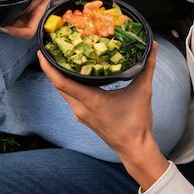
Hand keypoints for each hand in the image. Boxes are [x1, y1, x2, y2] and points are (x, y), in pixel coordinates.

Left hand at [3, 0, 88, 37]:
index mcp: (40, 14)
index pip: (28, 31)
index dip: (17, 32)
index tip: (5, 26)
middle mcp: (34, 18)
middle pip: (17, 29)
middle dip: (6, 23)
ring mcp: (30, 17)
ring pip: (15, 23)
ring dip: (6, 17)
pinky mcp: (27, 13)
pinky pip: (16, 17)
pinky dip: (9, 12)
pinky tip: (5, 2)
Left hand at [37, 41, 169, 189]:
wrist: (135, 148)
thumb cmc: (136, 122)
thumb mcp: (143, 91)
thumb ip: (148, 66)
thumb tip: (153, 46)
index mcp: (90, 100)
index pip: (61, 82)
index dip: (48, 67)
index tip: (41, 52)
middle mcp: (80, 108)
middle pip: (58, 85)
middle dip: (50, 67)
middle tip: (49, 49)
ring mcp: (81, 114)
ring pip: (63, 92)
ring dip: (58, 76)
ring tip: (58, 59)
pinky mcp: (84, 117)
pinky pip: (70, 98)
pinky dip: (68, 85)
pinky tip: (73, 76)